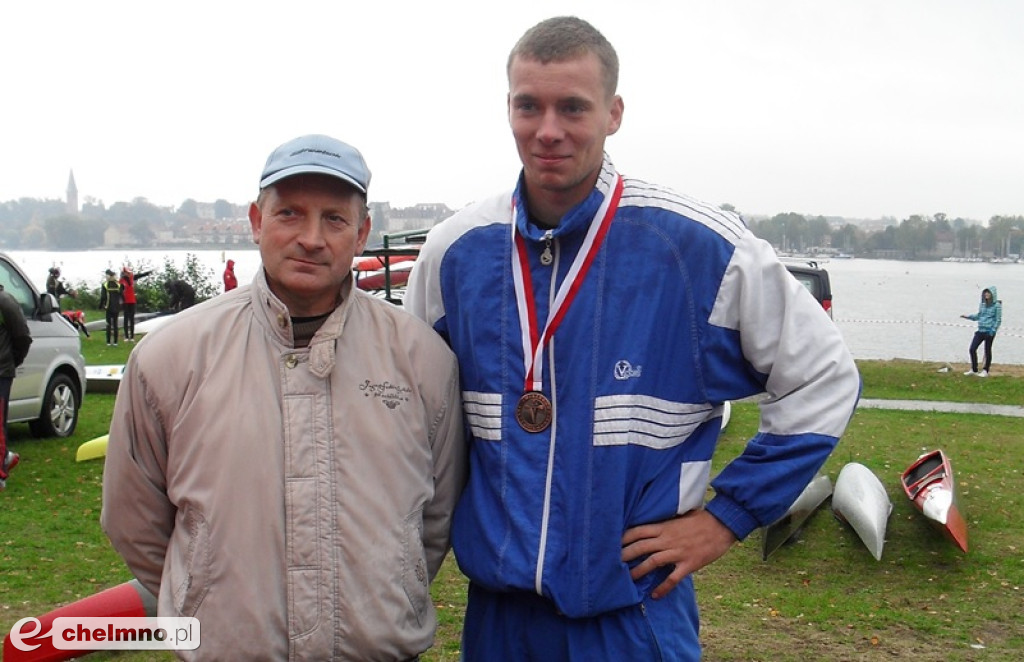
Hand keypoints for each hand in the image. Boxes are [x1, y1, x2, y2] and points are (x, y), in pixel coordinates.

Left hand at [621, 510, 736, 598]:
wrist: (723, 525)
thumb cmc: (702, 519)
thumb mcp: (680, 516)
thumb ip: (666, 521)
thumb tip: (654, 521)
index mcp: (664, 526)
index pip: (638, 530)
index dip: (623, 537)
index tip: (611, 543)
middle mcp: (668, 538)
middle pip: (640, 547)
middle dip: (624, 555)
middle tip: (611, 564)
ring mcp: (678, 552)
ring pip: (652, 562)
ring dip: (638, 571)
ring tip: (628, 580)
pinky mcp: (689, 563)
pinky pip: (673, 578)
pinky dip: (663, 587)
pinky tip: (655, 595)